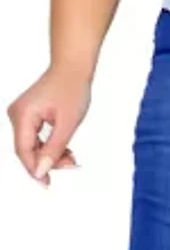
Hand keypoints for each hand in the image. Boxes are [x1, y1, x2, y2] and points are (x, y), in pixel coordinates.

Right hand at [6, 65, 91, 186]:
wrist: (74, 66)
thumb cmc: (72, 87)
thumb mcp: (68, 122)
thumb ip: (54, 149)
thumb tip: (40, 172)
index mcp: (23, 114)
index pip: (24, 151)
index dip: (34, 170)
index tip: (47, 183)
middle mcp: (17, 114)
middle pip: (27, 149)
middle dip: (48, 161)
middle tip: (71, 164)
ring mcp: (21, 113)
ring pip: (32, 145)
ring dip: (50, 154)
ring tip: (71, 157)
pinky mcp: (28, 114)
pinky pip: (35, 136)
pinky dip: (49, 144)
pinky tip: (65, 150)